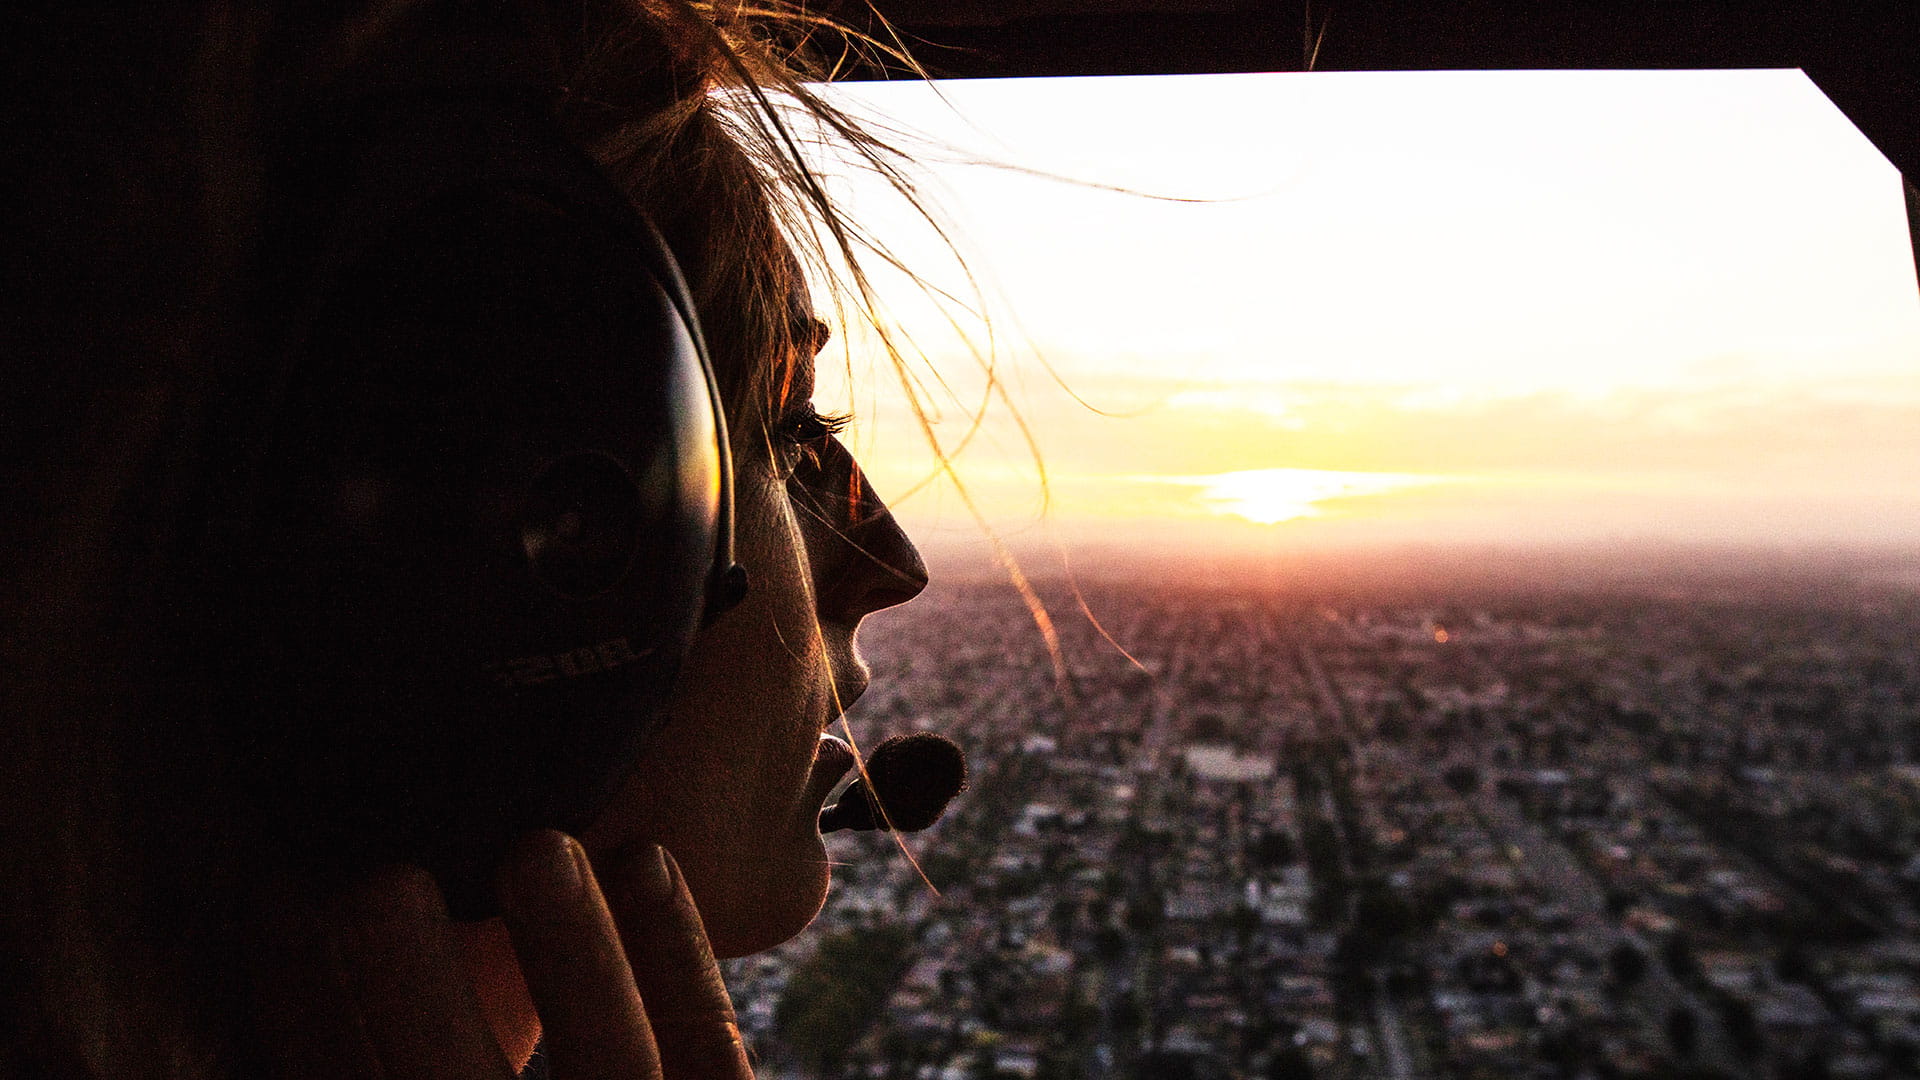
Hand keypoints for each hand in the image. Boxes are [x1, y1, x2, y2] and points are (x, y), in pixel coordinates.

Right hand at [250, 832, 752, 1078]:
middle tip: (376, 881)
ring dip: (578, 960)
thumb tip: (280, 971)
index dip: (315, 1020)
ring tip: (536, 848)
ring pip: (618, 1072)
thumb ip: (382, 1049)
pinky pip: (710, 1051)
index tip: (278, 900)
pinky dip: (681, 954)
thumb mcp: (444, 1061)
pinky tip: (642, 855)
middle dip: (415, 1000)